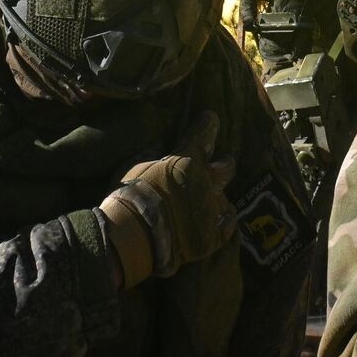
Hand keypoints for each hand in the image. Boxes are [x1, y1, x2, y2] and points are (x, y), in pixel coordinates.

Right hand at [98, 112, 237, 288]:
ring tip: (207, 205)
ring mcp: (213, 210)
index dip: (208, 125)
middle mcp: (206, 182)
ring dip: (216, 199)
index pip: (203, 134)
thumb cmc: (129, 198)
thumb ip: (153, 158)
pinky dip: (222, 222)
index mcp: (187, 160)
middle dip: (224, 163)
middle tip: (220, 164)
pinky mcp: (215, 236)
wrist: (135, 238)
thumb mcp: (135, 167)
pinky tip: (216, 223)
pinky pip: (228, 225)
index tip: (211, 118)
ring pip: (225, 199)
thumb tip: (157, 149)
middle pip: (226, 167)